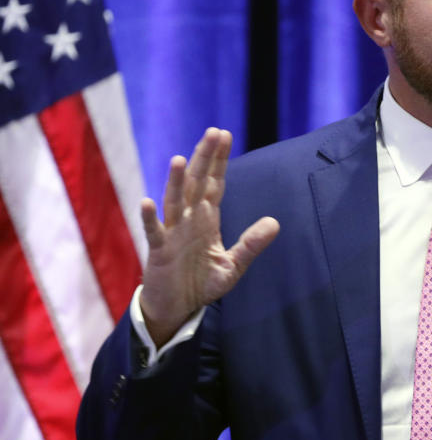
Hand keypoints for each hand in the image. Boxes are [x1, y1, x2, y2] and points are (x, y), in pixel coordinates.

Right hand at [139, 128, 278, 346]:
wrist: (177, 307)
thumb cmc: (202, 282)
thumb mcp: (233, 265)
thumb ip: (251, 245)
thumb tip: (275, 223)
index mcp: (207, 218)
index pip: (215, 183)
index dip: (219, 160)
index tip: (224, 134)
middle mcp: (189, 219)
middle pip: (197, 183)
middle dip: (204, 158)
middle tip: (212, 132)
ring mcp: (172, 233)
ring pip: (174, 201)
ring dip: (176, 181)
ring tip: (180, 159)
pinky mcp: (159, 251)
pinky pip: (154, 232)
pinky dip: (150, 218)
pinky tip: (147, 201)